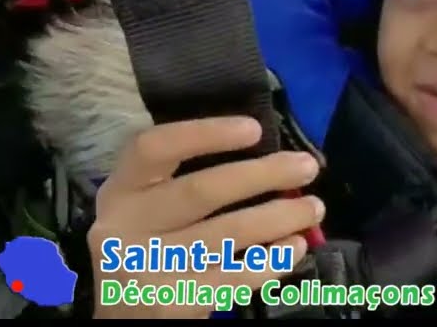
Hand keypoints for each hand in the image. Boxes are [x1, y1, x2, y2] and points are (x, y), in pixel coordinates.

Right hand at [88, 116, 324, 318]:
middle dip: (263, 175)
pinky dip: (272, 259)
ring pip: (227, 233)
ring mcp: (148, 267)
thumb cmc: (151, 245)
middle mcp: (125, 227)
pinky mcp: (174, 302)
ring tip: (314, 208)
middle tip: (307, 167)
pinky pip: (235, 276)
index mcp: (122, 191)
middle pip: (201, 191)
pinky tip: (295, 246)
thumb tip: (268, 155)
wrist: (123, 317)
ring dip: (280, 216)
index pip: (155, 147)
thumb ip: (188, 179)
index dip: (206, 133)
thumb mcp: (149, 207)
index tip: (255, 129)